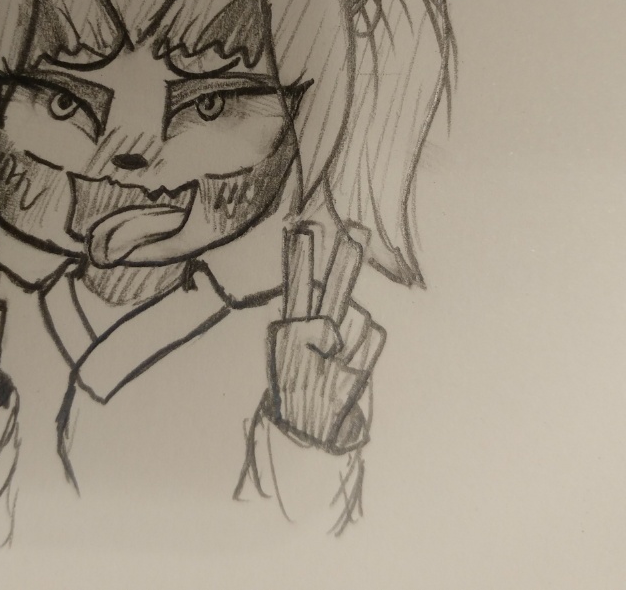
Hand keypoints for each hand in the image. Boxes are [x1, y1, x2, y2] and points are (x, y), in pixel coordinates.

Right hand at [267, 226, 384, 452]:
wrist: (302, 431)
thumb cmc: (296, 378)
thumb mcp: (286, 346)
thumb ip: (306, 316)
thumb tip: (326, 292)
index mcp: (288, 330)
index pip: (294, 286)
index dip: (299, 257)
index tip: (302, 227)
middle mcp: (309, 344)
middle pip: (331, 293)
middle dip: (343, 262)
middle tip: (356, 233)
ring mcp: (333, 361)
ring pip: (359, 317)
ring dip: (355, 323)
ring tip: (338, 346)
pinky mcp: (353, 376)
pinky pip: (373, 338)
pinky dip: (366, 343)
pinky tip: (350, 358)